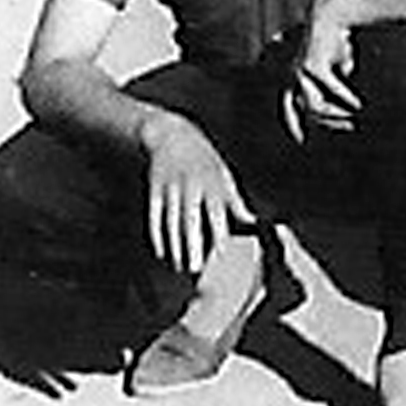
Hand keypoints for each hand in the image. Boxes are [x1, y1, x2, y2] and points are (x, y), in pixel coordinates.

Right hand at [139, 111, 251, 276]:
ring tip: (178, 267)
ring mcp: (171, 188)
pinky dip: (157, 237)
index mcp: (212, 182)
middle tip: (194, 270)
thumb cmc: (204, 160)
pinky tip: (161, 253)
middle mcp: (191, 186)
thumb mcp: (223, 175)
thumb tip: (251, 222)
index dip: (218, 232)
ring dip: (174, 247)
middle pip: (190, 220)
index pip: (216, 212)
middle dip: (192, 245)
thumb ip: (234, 201)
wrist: (172, 135)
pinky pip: (154, 217)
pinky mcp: (154, 190)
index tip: (221, 253)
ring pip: (171, 222)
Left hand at [283, 0, 362, 142]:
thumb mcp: (335, 65)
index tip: (301, 141)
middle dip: (324, 122)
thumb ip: (336, 81)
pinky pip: (331, 88)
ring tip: (353, 117)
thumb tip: (347, 99)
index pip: (288, 108)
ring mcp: (300, 72)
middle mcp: (292, 76)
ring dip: (335, 113)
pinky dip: (345, 98)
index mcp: (292, 77)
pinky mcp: (313, 65)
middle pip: (305, 110)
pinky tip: (357, 104)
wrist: (331, 13)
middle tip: (348, 126)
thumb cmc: (335, 39)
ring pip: (316, 104)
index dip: (292, 126)